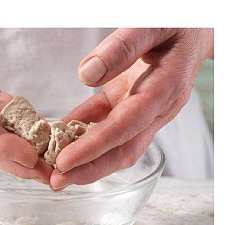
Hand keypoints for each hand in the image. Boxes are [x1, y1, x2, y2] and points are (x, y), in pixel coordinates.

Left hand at [51, 29, 213, 187]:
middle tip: (55, 181)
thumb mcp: (154, 23)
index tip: (66, 161)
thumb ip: (123, 46)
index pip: (127, 126)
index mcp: (165, 88)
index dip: (95, 147)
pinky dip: (77, 132)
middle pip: (123, 149)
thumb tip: (87, 74)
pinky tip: (52, 138)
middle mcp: (157, 107)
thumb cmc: (179, 21)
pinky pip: (99, 121)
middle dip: (88, 169)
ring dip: (82, 159)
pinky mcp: (127, 102)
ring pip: (112, 144)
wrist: (195, 26)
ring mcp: (142, 108)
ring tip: (50, 170)